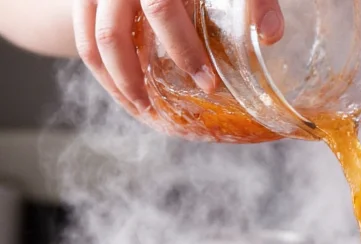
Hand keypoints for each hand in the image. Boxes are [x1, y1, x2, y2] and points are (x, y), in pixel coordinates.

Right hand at [73, 0, 284, 114]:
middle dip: (134, 78)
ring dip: (113, 79)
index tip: (206, 82)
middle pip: (111, 33)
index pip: (160, 9)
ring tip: (140, 107)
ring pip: (90, 38)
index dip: (183, 50)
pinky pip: (81, 34)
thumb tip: (271, 36)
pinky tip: (125, 87)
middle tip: (159, 110)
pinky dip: (100, 65)